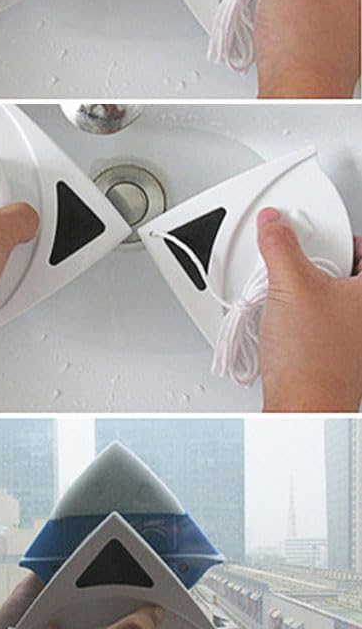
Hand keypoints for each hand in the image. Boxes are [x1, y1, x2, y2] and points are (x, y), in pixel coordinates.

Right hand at [257, 208, 361, 411]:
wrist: (303, 404)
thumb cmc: (315, 358)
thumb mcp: (291, 284)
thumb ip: (280, 246)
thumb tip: (274, 224)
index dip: (335, 236)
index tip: (309, 235)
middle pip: (343, 269)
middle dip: (312, 264)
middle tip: (291, 266)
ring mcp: (353, 335)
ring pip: (326, 296)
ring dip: (299, 291)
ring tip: (279, 297)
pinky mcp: (333, 351)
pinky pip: (314, 320)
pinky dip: (294, 316)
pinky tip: (276, 321)